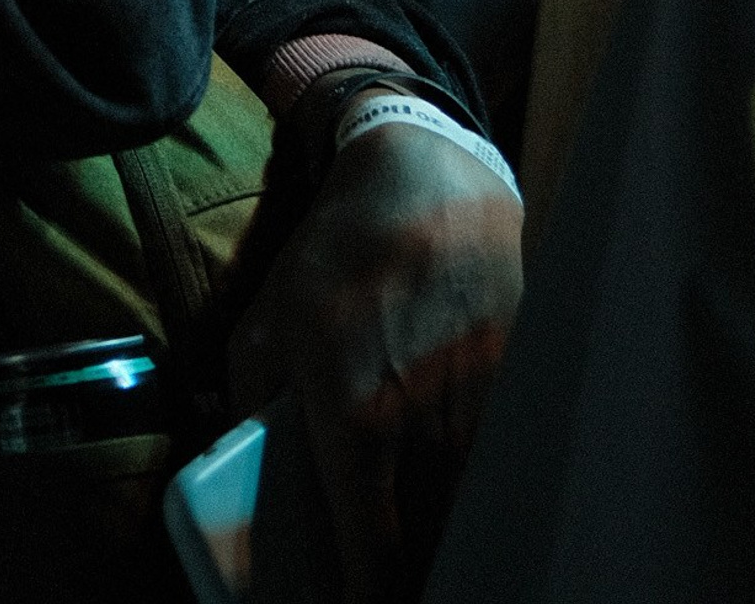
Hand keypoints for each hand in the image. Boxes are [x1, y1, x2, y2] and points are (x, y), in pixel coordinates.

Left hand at [230, 117, 520, 601]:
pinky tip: (451, 489)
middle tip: (377, 571)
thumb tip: (240, 458)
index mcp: (356, 421)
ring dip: (440, 534)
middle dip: (406, 573)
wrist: (431, 191)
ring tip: (412, 536)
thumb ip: (251, 399)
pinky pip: (497, 472)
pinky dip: (476, 494)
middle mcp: (425, 432)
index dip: (364, 599)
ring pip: (466, 514)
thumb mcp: (269, 321)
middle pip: (428, 547)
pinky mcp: (515, 399)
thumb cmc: (339, 256)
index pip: (374, 556)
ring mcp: (479, 418)